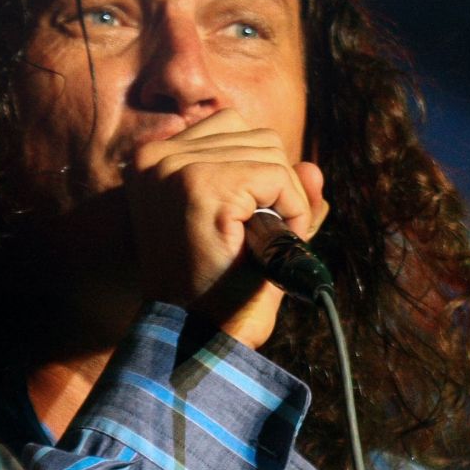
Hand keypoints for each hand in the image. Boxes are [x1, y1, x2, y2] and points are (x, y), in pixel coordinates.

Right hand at [124, 108, 328, 347]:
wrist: (196, 340)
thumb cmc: (216, 293)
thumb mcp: (248, 232)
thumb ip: (281, 195)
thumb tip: (314, 167)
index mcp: (155, 160)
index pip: (232, 128)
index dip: (261, 174)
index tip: (250, 221)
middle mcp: (157, 156)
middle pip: (256, 136)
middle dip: (277, 186)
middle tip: (261, 240)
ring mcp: (177, 167)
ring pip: (271, 152)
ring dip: (286, 200)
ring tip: (261, 244)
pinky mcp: (204, 185)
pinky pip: (278, 176)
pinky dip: (291, 210)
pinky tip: (271, 244)